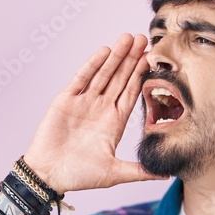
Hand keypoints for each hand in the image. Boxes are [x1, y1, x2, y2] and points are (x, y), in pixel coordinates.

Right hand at [22, 33, 169, 194]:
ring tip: (127, 38)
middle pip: (119, 79)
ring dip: (115, 57)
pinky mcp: (66, 101)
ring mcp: (83, 103)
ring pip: (103, 74)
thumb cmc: (79, 176)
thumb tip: (165, 175)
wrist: (48, 175)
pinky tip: (104, 52)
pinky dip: (92, 65)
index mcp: (114, 123)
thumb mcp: (114, 173)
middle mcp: (100, 109)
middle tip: (143, 38)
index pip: (131, 93)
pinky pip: (81, 79)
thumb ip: (139, 171)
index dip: (141, 76)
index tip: (152, 60)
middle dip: (131, 59)